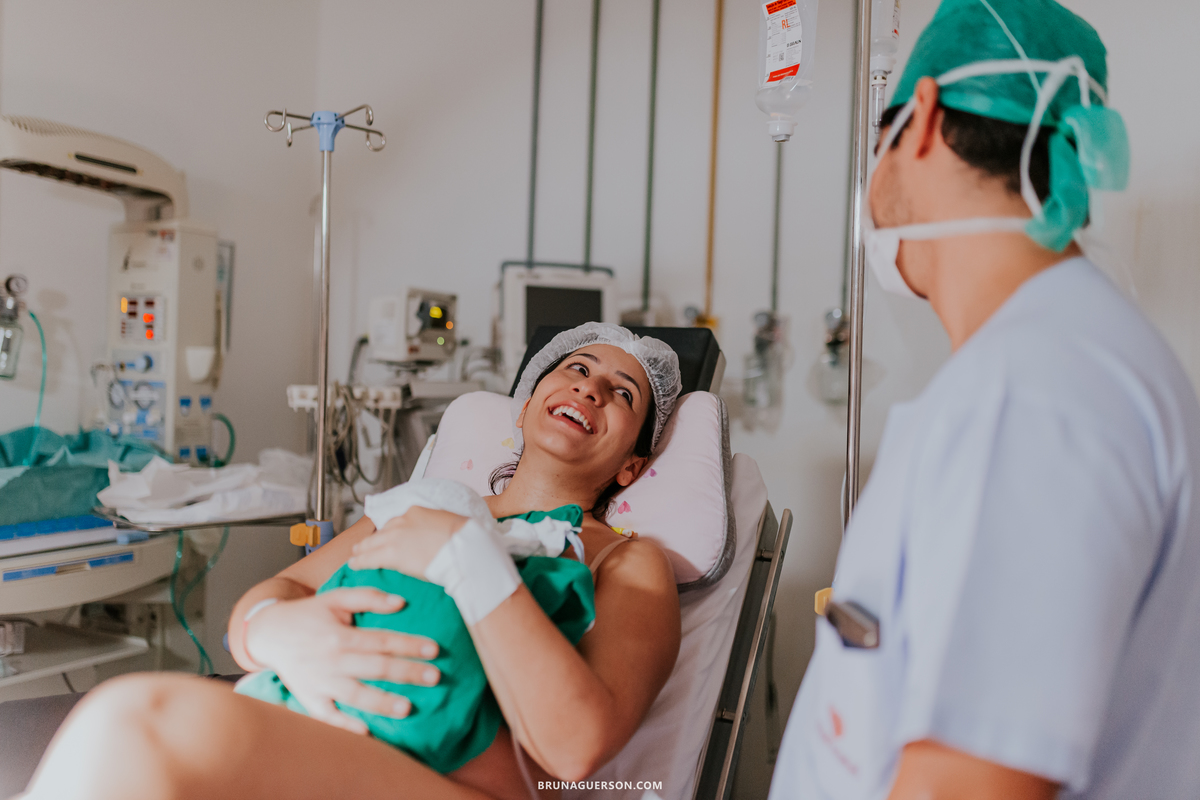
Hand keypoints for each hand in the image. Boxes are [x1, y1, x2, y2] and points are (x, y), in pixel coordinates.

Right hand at [245, 588, 441, 733]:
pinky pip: (328, 717)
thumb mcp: (335, 598)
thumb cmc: (309, 614)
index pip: (381, 641)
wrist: (269, 633)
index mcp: (340, 635)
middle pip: (375, 668)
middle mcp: (331, 661)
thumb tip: (401, 602)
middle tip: (435, 678)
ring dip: (381, 703)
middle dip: (406, 673)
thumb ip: (368, 597)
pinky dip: (345, 726)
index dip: (408, 645)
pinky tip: (367, 733)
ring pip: (355, 696)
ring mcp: (320, 683)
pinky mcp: (309, 699)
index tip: (434, 650)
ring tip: (407, 709)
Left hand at [348, 506, 469, 578]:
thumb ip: (437, 528)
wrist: (464, 547)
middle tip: (363, 546)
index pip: (398, 521)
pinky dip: (360, 561)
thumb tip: (438, 537)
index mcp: (417, 511)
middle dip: (373, 539)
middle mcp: (403, 520)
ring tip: (355, 555)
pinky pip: (369, 558)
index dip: (393, 531)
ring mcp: (395, 536)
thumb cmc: (464, 539)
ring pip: (372, 543)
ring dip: (362, 549)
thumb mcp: (449, 524)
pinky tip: (354, 565)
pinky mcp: (392, 554)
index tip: (391, 537)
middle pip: (382, 531)